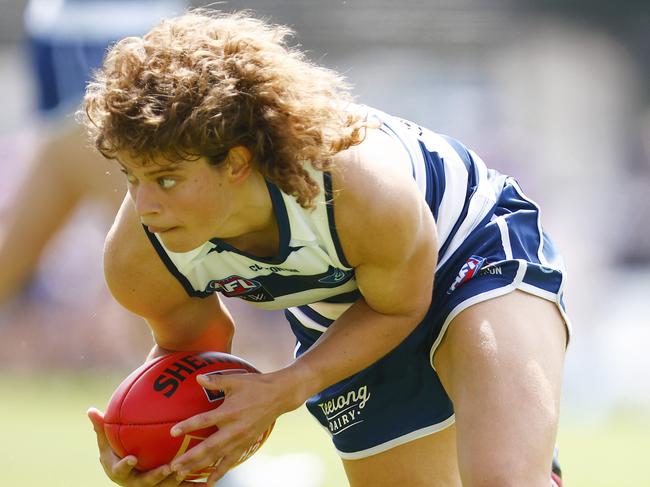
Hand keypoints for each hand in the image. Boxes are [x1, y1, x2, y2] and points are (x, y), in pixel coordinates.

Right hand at [88, 407, 196, 485]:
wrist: (126, 474)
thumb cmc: (116, 454)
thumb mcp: (106, 443)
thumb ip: (101, 428)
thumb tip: (90, 410)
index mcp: (120, 472)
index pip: (120, 471)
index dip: (125, 466)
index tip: (132, 458)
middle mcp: (135, 482)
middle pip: (145, 483)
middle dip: (157, 476)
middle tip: (168, 467)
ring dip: (175, 482)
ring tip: (186, 472)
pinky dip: (192, 485)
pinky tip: (207, 482)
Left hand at [169, 371, 297, 484]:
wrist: (279, 396)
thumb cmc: (256, 385)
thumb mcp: (235, 380)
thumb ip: (216, 381)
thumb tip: (197, 378)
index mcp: (229, 412)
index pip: (204, 421)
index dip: (187, 426)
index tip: (172, 432)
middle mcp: (234, 429)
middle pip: (208, 447)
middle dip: (190, 458)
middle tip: (173, 466)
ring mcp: (241, 439)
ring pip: (217, 457)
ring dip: (199, 467)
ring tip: (183, 475)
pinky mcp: (246, 444)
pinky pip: (230, 461)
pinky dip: (219, 472)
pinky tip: (209, 482)